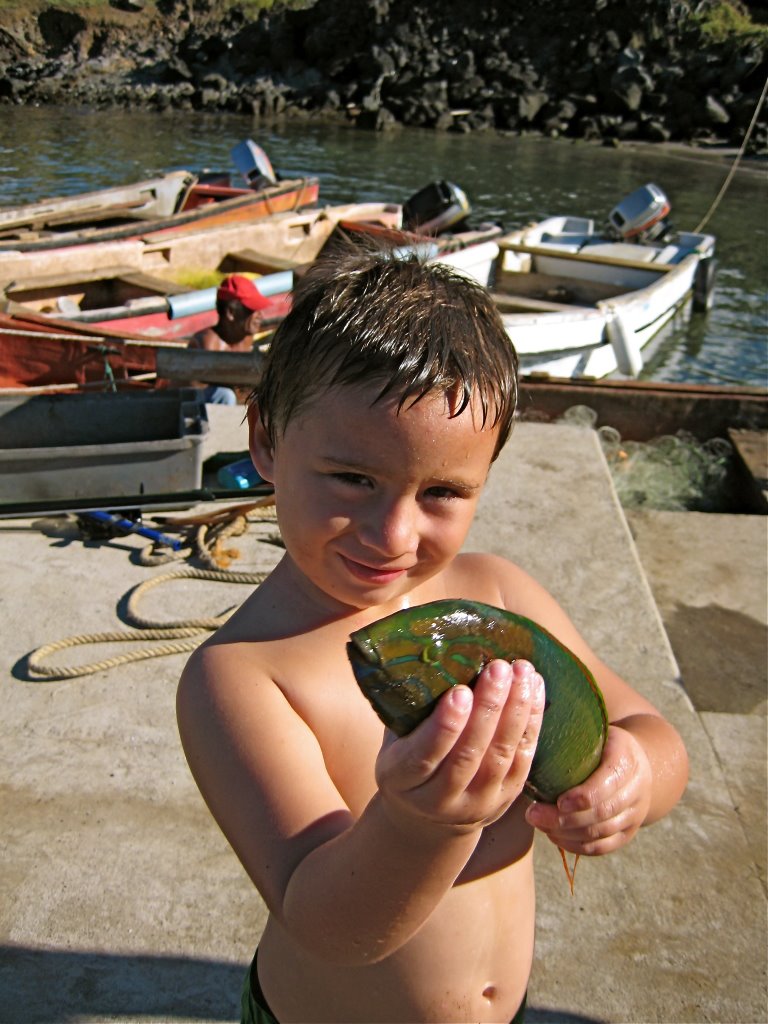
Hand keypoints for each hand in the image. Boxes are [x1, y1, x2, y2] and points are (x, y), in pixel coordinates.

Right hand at [375, 659, 544, 834]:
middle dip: (488, 709)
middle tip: (499, 668)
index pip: (425, 755)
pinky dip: (532, 723)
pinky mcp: (506, 800)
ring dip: (515, 711)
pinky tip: (534, 689)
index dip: (445, 726)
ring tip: (522, 672)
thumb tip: (418, 645)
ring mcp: (476, 803)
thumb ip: (406, 704)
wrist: (426, 816)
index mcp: (402, 779)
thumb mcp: (394, 737)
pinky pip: (523, 760)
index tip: (459, 692)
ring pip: (500, 757)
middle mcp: (439, 799)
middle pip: (469, 755)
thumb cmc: (407, 756)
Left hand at [524, 725, 652, 855]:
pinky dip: (577, 846)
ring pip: (601, 833)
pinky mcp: (628, 832)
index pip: (608, 782)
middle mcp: (637, 788)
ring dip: (566, 833)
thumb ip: (571, 732)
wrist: (638, 760)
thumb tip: (528, 722)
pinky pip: (603, 847)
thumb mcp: (595, 728)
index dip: (583, 796)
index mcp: (626, 757)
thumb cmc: (602, 741)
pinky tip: (554, 837)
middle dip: (565, 819)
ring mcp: (635, 813)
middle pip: (602, 813)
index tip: (558, 801)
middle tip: (532, 815)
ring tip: (539, 825)